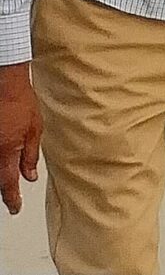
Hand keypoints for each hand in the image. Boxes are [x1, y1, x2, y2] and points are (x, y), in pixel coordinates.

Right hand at [0, 65, 37, 214]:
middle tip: (13, 195)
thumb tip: (29, 176)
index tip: (15, 208)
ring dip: (1, 173)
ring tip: (8, 177)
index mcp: (6, 151)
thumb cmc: (21, 102)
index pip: (7, 184)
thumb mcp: (35, 129)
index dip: (12, 199)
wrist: (4, 83)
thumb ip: (30, 156)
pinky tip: (3, 160)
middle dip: (4, 187)